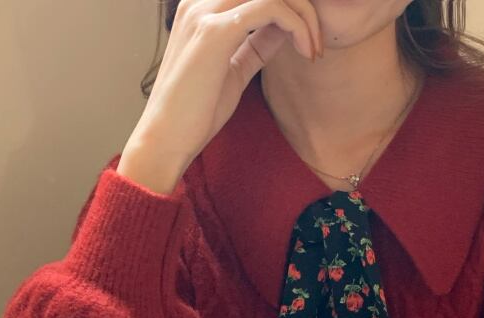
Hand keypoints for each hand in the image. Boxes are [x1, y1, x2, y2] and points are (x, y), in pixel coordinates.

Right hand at [124, 0, 322, 183]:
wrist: (168, 137)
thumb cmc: (196, 112)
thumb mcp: (235, 70)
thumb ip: (256, 45)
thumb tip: (285, 30)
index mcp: (202, 9)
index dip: (288, 10)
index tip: (307, 42)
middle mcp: (200, 2)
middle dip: (300, 7)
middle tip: (315, 44)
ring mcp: (205, 13)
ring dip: (303, 14)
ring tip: (313, 49)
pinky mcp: (216, 32)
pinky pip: (270, 8)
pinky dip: (296, 26)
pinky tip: (305, 51)